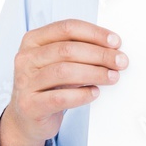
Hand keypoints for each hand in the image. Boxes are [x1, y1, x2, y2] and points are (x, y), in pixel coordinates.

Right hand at [0, 19, 127, 145]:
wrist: (28, 116)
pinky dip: (82, 94)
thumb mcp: (58, 61)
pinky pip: (60, 97)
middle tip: (120, 61)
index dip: (94, 33)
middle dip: (99, 54)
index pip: (67, 28)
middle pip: (67, 49)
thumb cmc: (49, 84)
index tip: (115, 42)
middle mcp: (25, 58)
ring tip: (112, 77)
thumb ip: (79, 51)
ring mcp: (25, 82)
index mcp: (33, 40)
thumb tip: (112, 49)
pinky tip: (95, 92)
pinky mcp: (29, 105)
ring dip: (94, 73)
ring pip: (64, 72)